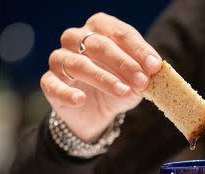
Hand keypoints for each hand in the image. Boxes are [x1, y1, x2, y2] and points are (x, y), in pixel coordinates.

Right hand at [41, 13, 161, 141]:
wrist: (97, 113)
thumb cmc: (119, 86)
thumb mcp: (136, 80)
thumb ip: (144, 74)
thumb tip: (154, 71)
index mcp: (100, 29)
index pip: (119, 33)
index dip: (138, 50)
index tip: (154, 66)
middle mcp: (76, 39)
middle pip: (98, 45)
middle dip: (123, 63)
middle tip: (142, 81)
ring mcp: (60, 59)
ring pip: (78, 64)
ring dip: (103, 78)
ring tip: (124, 92)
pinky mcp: (50, 82)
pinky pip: (54, 85)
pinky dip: (67, 92)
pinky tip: (81, 99)